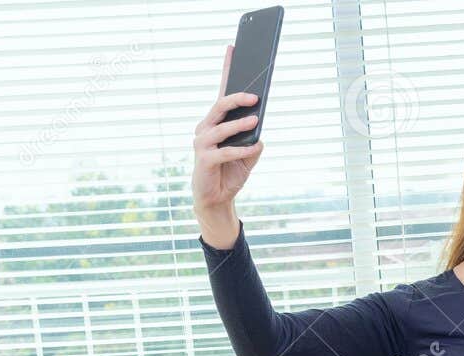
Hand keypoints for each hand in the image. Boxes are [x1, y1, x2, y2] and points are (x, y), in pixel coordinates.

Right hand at [192, 46, 265, 243]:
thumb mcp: (248, 155)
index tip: (233, 48)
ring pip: (221, 127)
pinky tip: (255, 146)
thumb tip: (260, 130)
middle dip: (237, 98)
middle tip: (256, 96)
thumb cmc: (231, 173)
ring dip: (239, 124)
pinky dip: (242, 149)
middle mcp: (205, 128)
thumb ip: (253, 142)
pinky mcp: (205, 160)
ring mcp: (202, 143)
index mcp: (215, 122)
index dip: (227, 69)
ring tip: (256, 120)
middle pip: (220, 106)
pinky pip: (226, 151)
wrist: (217, 199)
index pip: (222, 91)